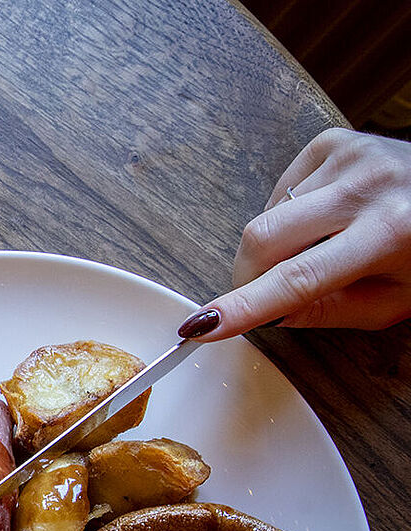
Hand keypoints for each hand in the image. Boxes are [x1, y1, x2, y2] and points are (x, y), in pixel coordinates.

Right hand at [183, 128, 410, 339]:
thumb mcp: (394, 301)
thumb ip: (329, 312)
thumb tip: (270, 313)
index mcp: (389, 234)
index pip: (297, 278)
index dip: (244, 306)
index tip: (200, 326)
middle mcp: (366, 188)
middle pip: (263, 238)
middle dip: (247, 276)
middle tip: (260, 295)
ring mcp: (348, 158)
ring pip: (270, 217)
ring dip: (279, 245)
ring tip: (323, 246)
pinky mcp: (334, 142)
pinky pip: (281, 190)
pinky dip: (289, 215)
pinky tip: (323, 218)